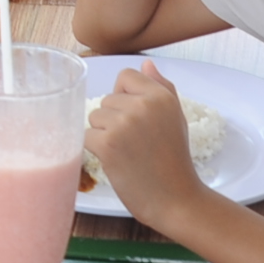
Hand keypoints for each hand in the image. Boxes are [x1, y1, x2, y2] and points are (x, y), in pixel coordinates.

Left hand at [83, 62, 208, 228]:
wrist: (176, 199)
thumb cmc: (175, 161)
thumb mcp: (176, 118)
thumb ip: (162, 88)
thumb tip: (146, 63)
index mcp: (161, 95)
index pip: (126, 76)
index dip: (125, 96)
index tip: (135, 118)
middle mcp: (142, 105)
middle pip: (107, 99)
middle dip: (114, 119)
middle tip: (135, 143)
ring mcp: (124, 124)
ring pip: (95, 117)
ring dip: (104, 134)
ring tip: (126, 152)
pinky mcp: (108, 144)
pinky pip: (87, 136)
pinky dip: (96, 150)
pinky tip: (116, 161)